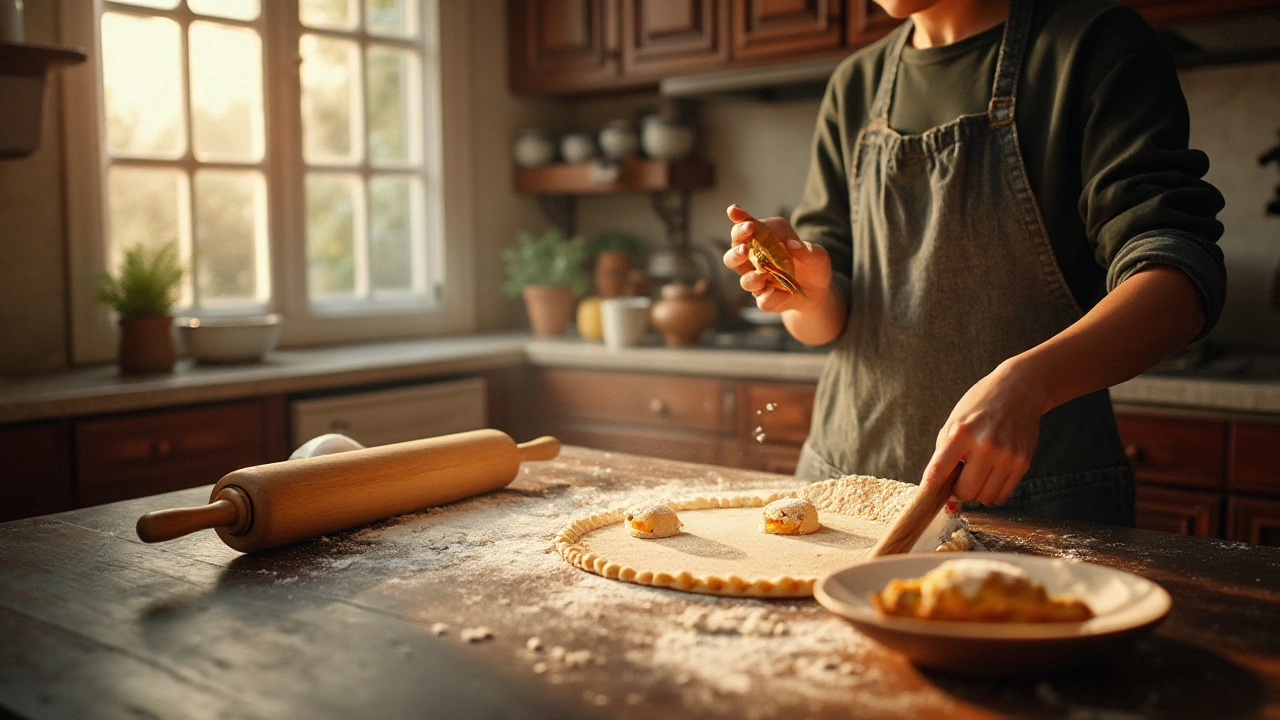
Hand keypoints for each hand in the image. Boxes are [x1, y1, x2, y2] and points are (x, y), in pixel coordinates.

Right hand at [723, 204, 831, 313]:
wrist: (818, 293)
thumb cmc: (814, 265)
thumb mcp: (818, 255)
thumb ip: (807, 249)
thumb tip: (792, 244)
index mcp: (765, 239)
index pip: (746, 226)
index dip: (738, 217)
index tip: (733, 210)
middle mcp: (756, 259)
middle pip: (733, 254)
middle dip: (736, 251)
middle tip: (745, 249)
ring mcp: (758, 280)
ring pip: (743, 280)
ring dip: (752, 277)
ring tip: (764, 275)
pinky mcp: (765, 299)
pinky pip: (763, 300)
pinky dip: (771, 297)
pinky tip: (783, 293)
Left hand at [921, 361, 1048, 505]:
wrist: (1019, 391)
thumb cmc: (980, 406)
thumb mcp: (954, 422)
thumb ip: (944, 453)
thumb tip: (937, 486)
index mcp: (960, 433)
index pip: (938, 472)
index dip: (930, 489)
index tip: (927, 497)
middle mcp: (984, 446)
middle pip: (965, 493)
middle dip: (959, 490)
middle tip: (960, 477)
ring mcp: (1006, 456)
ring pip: (985, 498)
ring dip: (978, 491)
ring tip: (978, 472)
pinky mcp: (1023, 463)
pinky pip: (1002, 495)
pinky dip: (994, 490)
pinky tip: (992, 474)